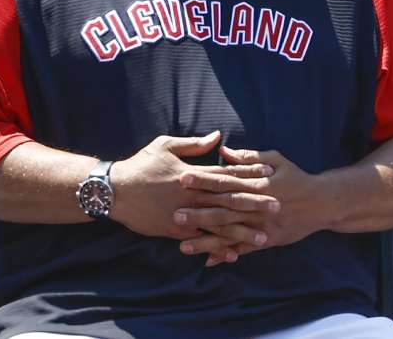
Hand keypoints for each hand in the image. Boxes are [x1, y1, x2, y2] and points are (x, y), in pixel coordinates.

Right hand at [108, 132, 277, 263]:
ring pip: (220, 224)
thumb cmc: (141, 165)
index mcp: (194, 173)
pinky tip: (234, 254)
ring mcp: (186, 214)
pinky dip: (217, 248)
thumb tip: (219, 137)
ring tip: (264, 238)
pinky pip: (201, 240)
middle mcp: (193, 195)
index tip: (269, 174)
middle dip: (255, 203)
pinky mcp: (176, 230)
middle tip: (278, 207)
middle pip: (230, 200)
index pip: (227, 172)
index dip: (249, 173)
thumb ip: (195, 144)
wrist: (114, 191)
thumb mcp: (166, 145)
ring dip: (243, 231)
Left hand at [174, 146, 335, 263]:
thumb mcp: (277, 160)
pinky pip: (243, 249)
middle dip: (199, 212)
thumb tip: (223, 151)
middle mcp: (257, 206)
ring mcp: (262, 225)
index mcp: (258, 184)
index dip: (204, 180)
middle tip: (175, 215)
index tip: (182, 178)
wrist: (323, 203)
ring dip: (206, 239)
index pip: (226, 181)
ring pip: (230, 233)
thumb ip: (249, 157)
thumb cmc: (297, 178)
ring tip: (183, 245)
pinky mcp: (267, 240)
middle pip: (224, 209)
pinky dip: (226, 255)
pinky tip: (208, 260)